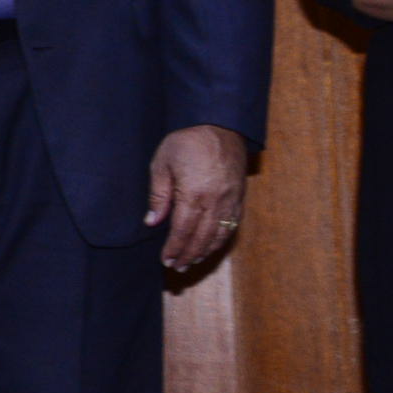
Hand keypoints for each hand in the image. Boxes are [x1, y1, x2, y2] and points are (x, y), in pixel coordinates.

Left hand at [147, 122, 247, 271]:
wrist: (220, 124)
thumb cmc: (186, 142)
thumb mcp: (162, 163)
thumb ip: (158, 195)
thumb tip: (152, 222)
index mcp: (194, 193)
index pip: (183, 230)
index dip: (174, 248)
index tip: (166, 260)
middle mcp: (216, 200)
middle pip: (202, 237)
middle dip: (188, 254)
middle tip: (177, 268)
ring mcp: (231, 199)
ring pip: (219, 233)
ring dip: (206, 250)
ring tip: (192, 261)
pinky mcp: (240, 195)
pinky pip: (233, 223)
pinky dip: (222, 238)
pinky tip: (212, 245)